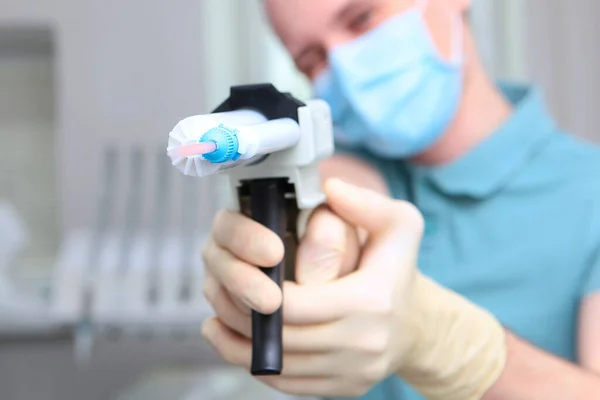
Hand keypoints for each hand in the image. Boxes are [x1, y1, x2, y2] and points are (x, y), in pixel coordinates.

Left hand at [201, 178, 424, 396]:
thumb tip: (329, 188)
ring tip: (217, 321)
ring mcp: (354, 373)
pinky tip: (238, 344)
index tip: (244, 274)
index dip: (261, 293)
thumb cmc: (399, 270)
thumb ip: (365, 202)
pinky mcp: (345, 389)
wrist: (417, 324)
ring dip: (241, 344)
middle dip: (243, 317)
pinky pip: (289, 384)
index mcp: (372, 300)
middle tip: (218, 295)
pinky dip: (257, 366)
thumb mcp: (399, 224)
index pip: (296, 304)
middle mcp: (364, 344)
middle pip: (283, 337)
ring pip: (280, 366)